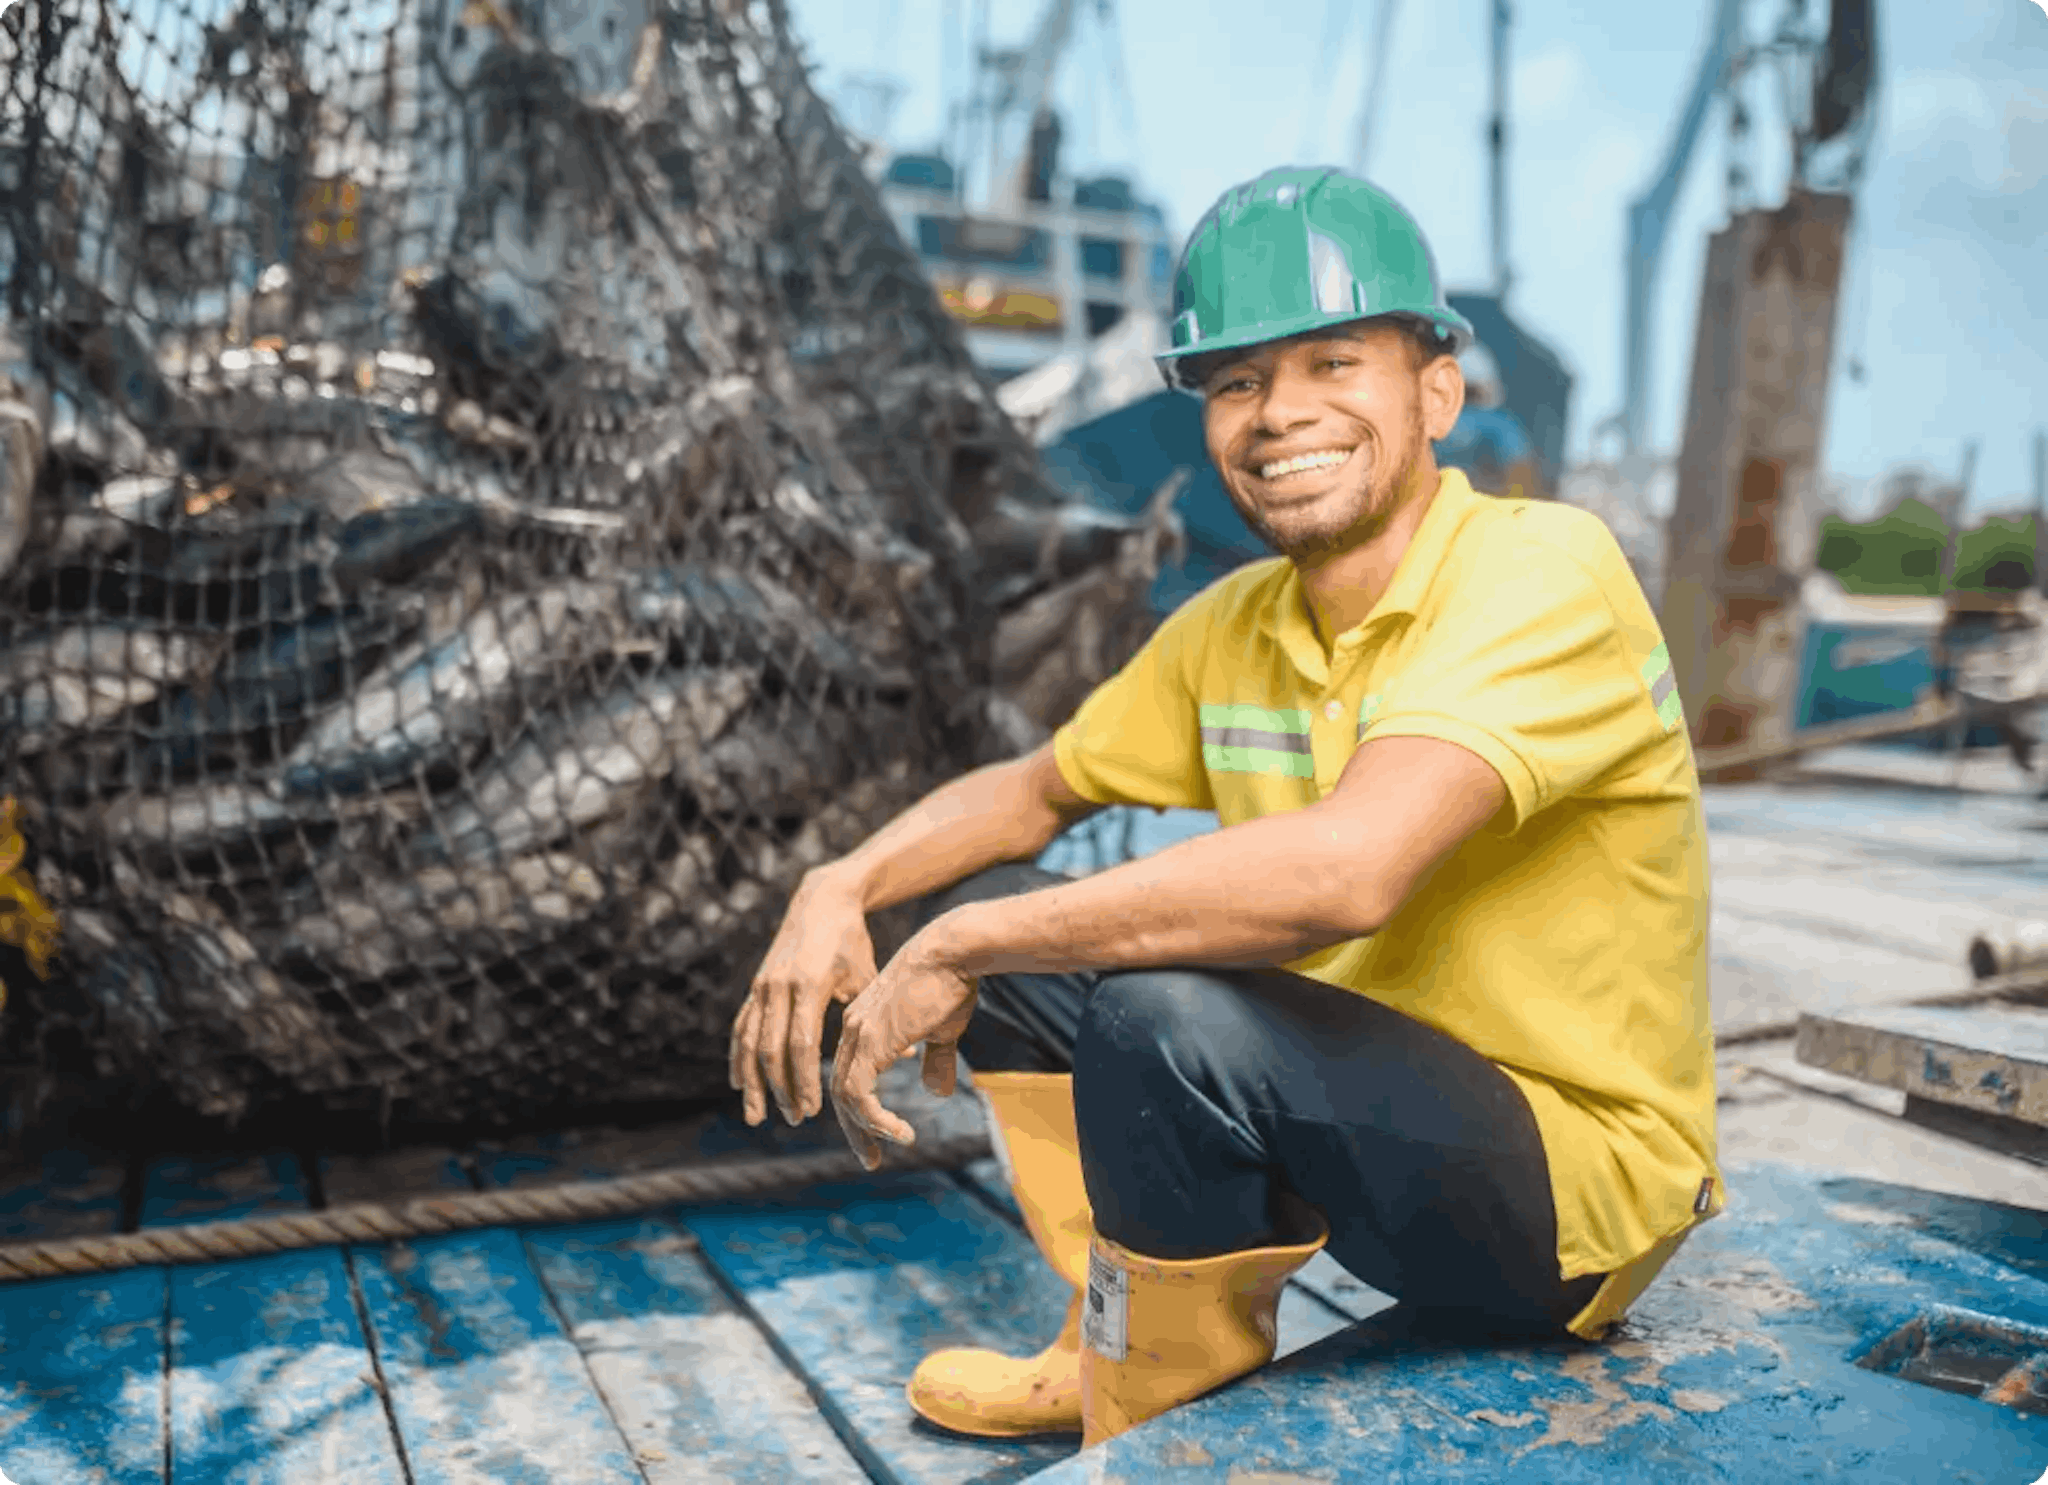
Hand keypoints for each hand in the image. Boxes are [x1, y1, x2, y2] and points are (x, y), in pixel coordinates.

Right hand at [729, 869, 877, 1125]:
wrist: (821, 900)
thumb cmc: (851, 941)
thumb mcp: (867, 974)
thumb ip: (878, 1015)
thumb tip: (908, 1056)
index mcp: (810, 984)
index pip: (802, 1043)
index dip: (804, 1079)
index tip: (813, 1110)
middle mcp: (780, 986)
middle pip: (772, 1049)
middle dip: (782, 1088)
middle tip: (796, 1119)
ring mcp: (763, 985)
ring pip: (750, 1042)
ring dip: (754, 1082)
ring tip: (757, 1117)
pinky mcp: (756, 985)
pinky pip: (741, 1027)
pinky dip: (738, 1058)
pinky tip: (738, 1084)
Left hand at [829, 931, 978, 1171]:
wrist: (953, 950)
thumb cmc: (952, 982)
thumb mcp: (943, 1027)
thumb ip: (934, 1059)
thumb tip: (935, 1092)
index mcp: (865, 1023)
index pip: (850, 1073)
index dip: (860, 1107)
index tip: (880, 1133)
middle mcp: (853, 1029)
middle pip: (840, 1089)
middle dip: (855, 1128)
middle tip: (870, 1159)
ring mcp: (859, 1035)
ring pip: (845, 1096)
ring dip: (863, 1130)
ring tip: (882, 1152)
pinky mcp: (871, 1042)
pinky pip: (859, 1094)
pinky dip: (875, 1119)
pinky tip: (899, 1132)